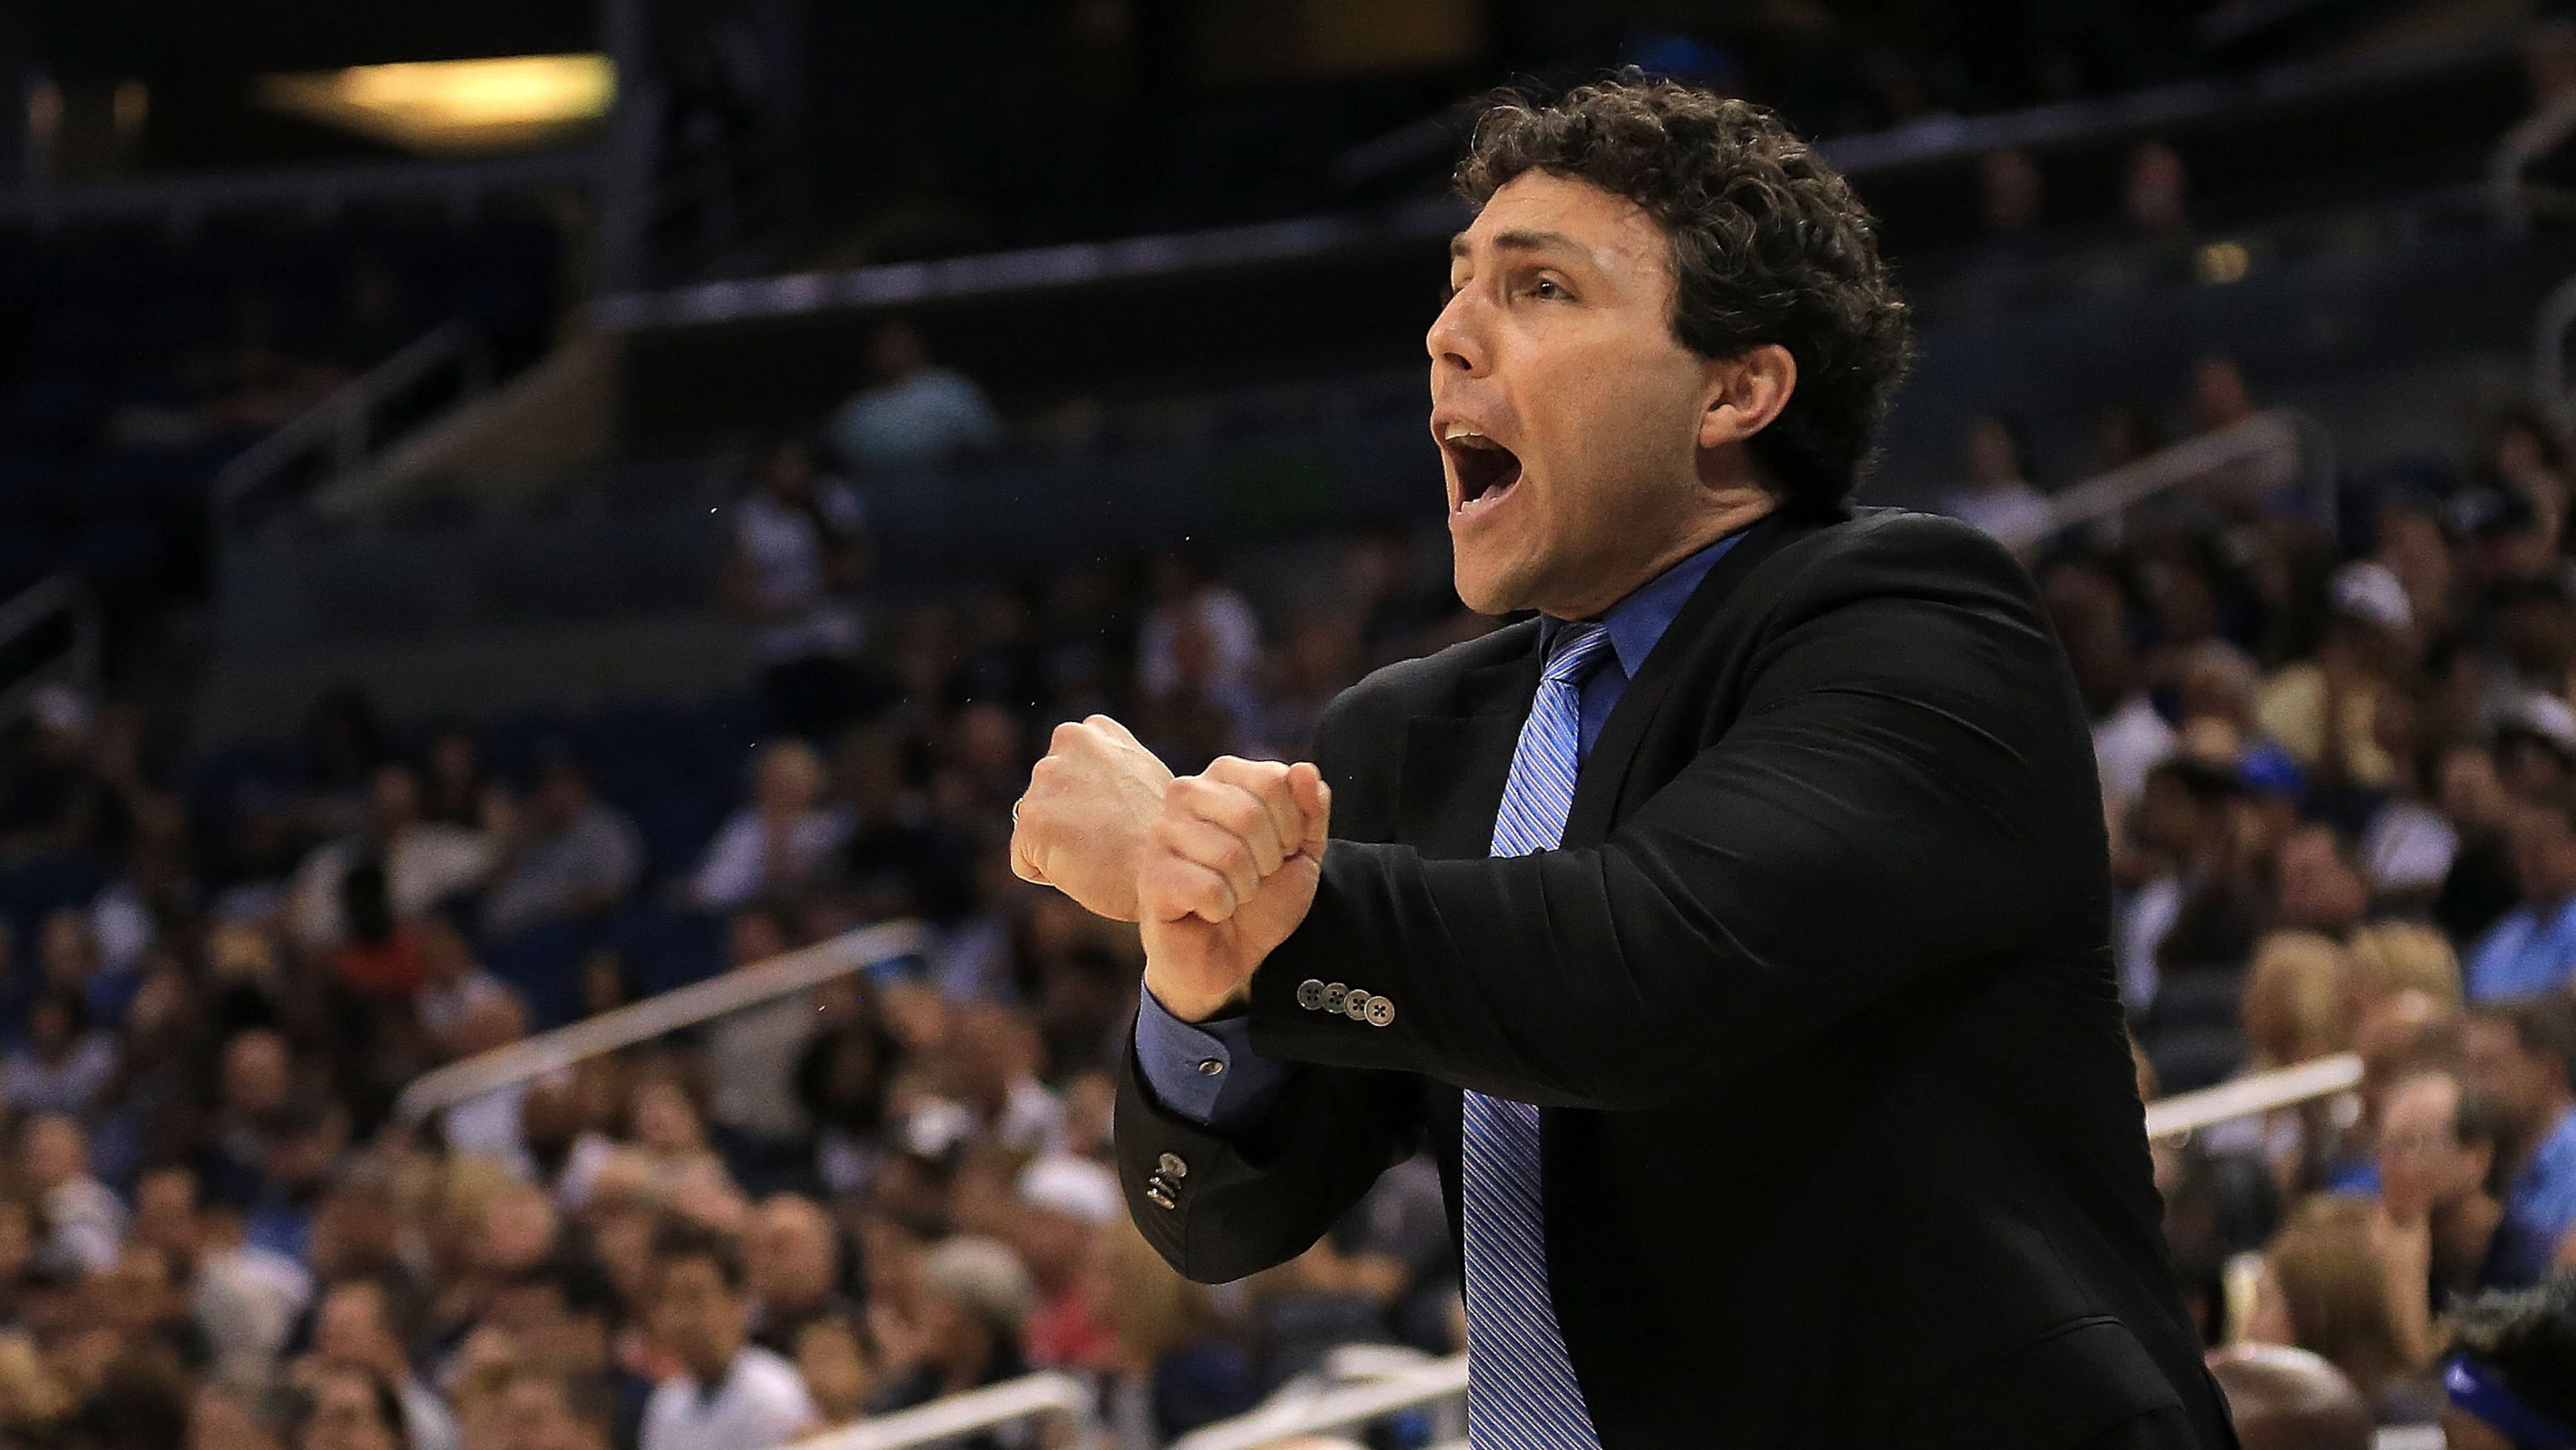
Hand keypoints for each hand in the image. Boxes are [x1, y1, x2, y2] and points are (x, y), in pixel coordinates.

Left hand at [1012, 716, 1173, 921]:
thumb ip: (1110, 772)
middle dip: (1069, 820)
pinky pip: (1026, 861)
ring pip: (1037, 827)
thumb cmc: (1165, 839)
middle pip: (1049, 797)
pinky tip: (1085, 870)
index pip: (1069, 770)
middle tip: (1111, 837)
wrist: (1173, 871)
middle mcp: (1068, 741)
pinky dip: (1049, 874)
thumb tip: (1091, 788)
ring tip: (1101, 853)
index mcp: (1096, 729)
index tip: (1118, 816)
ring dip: (1060, 845)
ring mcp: (1047, 778)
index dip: (1091, 802)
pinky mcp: (1032, 819)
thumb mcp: (1144, 781)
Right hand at [1139, 757, 1329, 1020]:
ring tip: (1232, 895)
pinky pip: (1208, 889)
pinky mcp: (1151, 876)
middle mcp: (1186, 793)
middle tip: (1256, 877)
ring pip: (1229, 855)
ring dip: (1246, 889)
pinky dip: (1222, 909)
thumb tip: (1306, 770)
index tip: (1283, 849)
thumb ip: (1311, 810)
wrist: (1228, 953)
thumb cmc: (1261, 898)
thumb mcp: (1303, 852)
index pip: (1274, 780)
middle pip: (1249, 815)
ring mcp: (1162, 832)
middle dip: (1269, 860)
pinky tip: (1209, 911)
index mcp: (1223, 777)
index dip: (1293, 825)